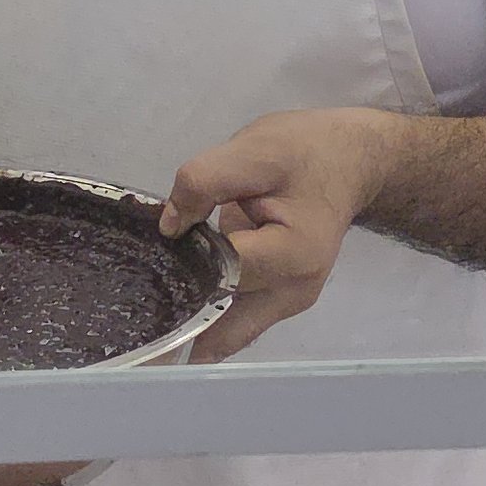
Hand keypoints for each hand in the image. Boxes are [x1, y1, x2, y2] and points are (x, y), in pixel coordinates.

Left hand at [157, 108, 411, 360]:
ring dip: (189, 321)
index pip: (218, 275)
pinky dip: (206, 312)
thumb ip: (204, 181)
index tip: (149, 257)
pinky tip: (178, 294)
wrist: (348, 162)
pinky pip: (232, 321)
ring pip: (224, 335)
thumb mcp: (253, 151)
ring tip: (150, 302)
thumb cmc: (305, 153)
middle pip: (220, 328)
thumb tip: (169, 227)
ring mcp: (287, 303)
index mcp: (291, 257)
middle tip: (138, 307)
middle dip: (178, 322)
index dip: (180, 265)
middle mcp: (293, 293)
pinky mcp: (277, 302)